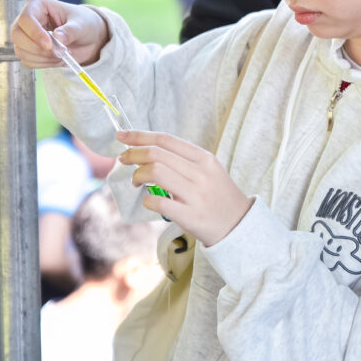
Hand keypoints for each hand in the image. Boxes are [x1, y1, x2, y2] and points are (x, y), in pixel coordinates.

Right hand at [9, 0, 108, 68]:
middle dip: (37, 48)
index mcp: (37, 5)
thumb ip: (70, 31)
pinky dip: (43, 63)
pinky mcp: (28, 50)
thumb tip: (58, 38)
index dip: (35, 33)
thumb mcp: (82, 25)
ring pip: (21, 51)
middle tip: (59, 52)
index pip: (26, 19)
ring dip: (43, 58)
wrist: (88, 39)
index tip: (50, 45)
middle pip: (17, 36)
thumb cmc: (84, 24)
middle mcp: (27, 20)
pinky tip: (56, 58)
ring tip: (62, 54)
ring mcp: (25, 36)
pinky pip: (27, 61)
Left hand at [117, 130, 251, 246]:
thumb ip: (183, 160)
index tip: (122, 135)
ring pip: (156, 172)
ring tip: (135, 180)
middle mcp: (200, 173)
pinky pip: (159, 202)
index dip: (139, 136)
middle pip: (157, 154)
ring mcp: (195, 195)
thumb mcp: (209, 170)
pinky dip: (147, 199)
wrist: (239, 224)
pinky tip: (148, 200)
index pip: (166, 140)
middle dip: (133, 153)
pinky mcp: (190, 216)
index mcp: (204, 158)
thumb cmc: (218, 195)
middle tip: (123, 158)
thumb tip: (148, 151)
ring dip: (137, 174)